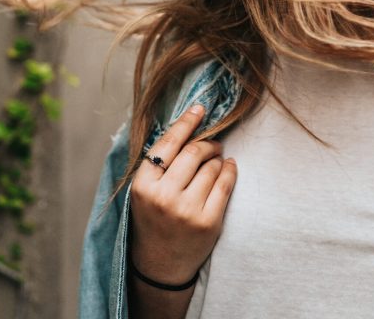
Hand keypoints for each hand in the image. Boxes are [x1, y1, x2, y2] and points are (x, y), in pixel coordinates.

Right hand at [129, 103, 237, 284]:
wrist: (160, 266)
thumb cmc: (154, 218)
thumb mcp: (146, 190)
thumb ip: (161, 162)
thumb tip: (190, 123)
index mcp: (143, 185)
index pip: (168, 143)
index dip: (187, 122)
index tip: (200, 108)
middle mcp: (164, 197)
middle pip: (194, 152)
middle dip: (208, 142)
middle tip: (213, 143)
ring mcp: (187, 210)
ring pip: (212, 166)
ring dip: (218, 158)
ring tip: (216, 161)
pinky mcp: (208, 222)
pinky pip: (225, 183)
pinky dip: (230, 169)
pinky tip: (228, 167)